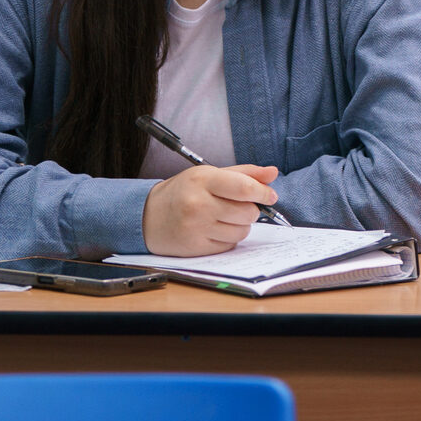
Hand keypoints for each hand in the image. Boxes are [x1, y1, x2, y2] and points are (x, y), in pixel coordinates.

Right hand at [142, 164, 279, 256]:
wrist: (147, 215)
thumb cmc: (183, 191)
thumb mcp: (209, 174)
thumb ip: (243, 173)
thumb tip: (273, 172)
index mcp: (203, 180)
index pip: (244, 188)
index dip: (263, 192)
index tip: (270, 196)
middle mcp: (199, 204)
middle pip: (247, 212)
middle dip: (251, 210)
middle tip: (240, 206)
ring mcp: (196, 228)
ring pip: (241, 231)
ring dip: (240, 225)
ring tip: (224, 217)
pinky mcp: (195, 247)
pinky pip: (229, 245)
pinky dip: (228, 238)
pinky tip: (215, 229)